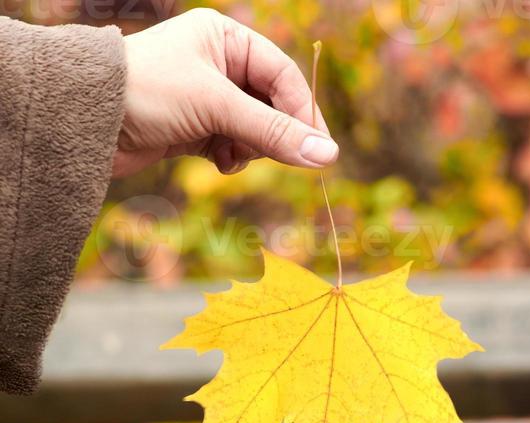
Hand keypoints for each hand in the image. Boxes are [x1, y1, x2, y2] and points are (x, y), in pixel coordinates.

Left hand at [113, 8, 338, 177]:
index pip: (281, 74)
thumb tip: (327, 155)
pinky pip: (230, 145)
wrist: (86, 120)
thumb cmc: (148, 93)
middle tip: (278, 156)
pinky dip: (231, 157)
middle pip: (270, 104)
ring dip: (249, 147)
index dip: (302, 111)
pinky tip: (219, 161)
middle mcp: (217, 64)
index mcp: (225, 38)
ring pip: (252, 129)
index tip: (318, 148)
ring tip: (230, 154)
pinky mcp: (192, 128)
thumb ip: (273, 132)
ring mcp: (205, 98)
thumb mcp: (216, 107)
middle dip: (272, 133)